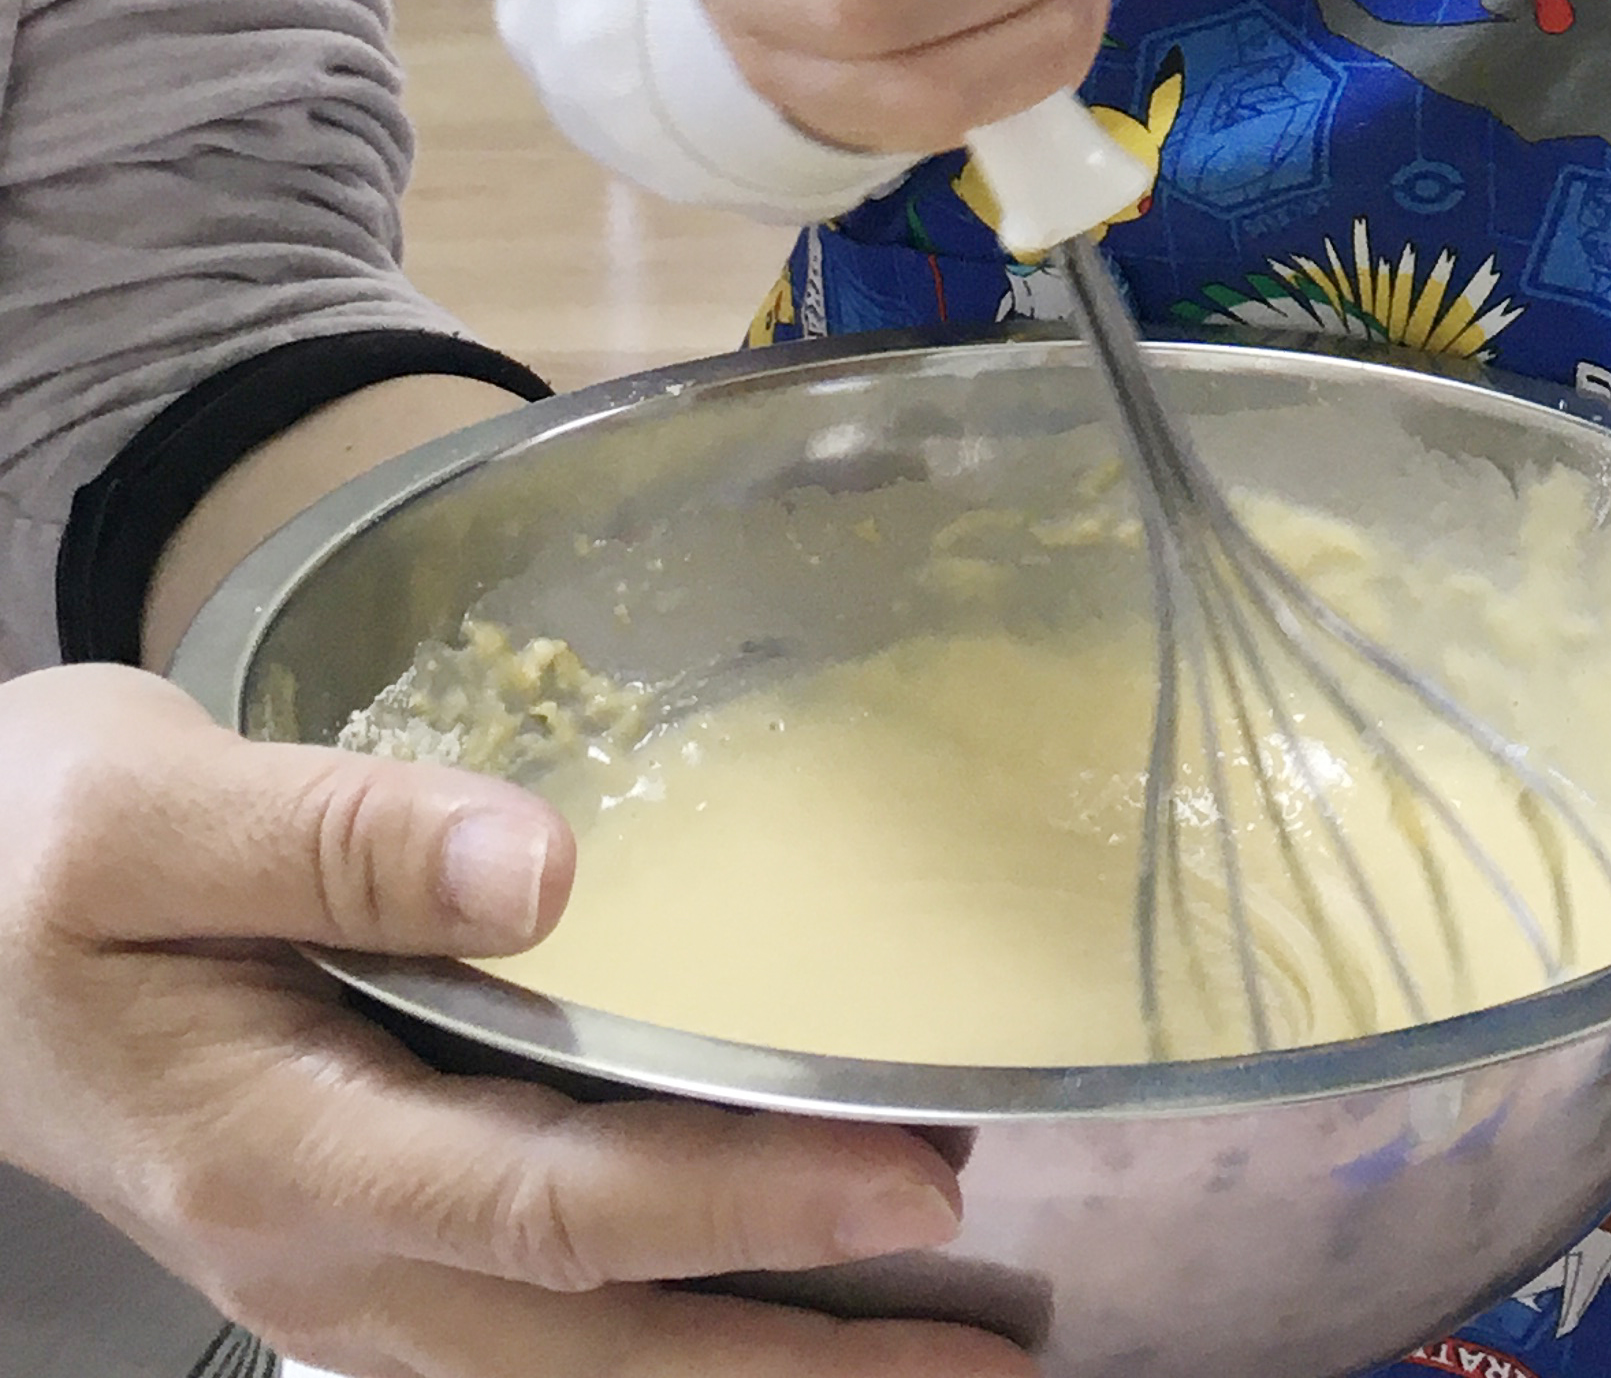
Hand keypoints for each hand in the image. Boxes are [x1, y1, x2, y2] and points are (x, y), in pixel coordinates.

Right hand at [0, 669, 1016, 1377]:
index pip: (557, 1207)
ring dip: (744, 1373)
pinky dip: (655, 1342)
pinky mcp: (349, 1242)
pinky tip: (758, 1319)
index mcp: (281, 1152)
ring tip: (933, 1365)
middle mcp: (317, 1251)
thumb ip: (340, 837)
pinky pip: (522, 1334)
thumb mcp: (152, 813)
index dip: (743, 1205)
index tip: (911, 1181)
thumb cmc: (32, 855)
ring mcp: (330, 1271)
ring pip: (566, 1367)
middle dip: (797, 1357)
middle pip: (592, 1338)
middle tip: (990, 1353)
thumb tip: (535, 868)